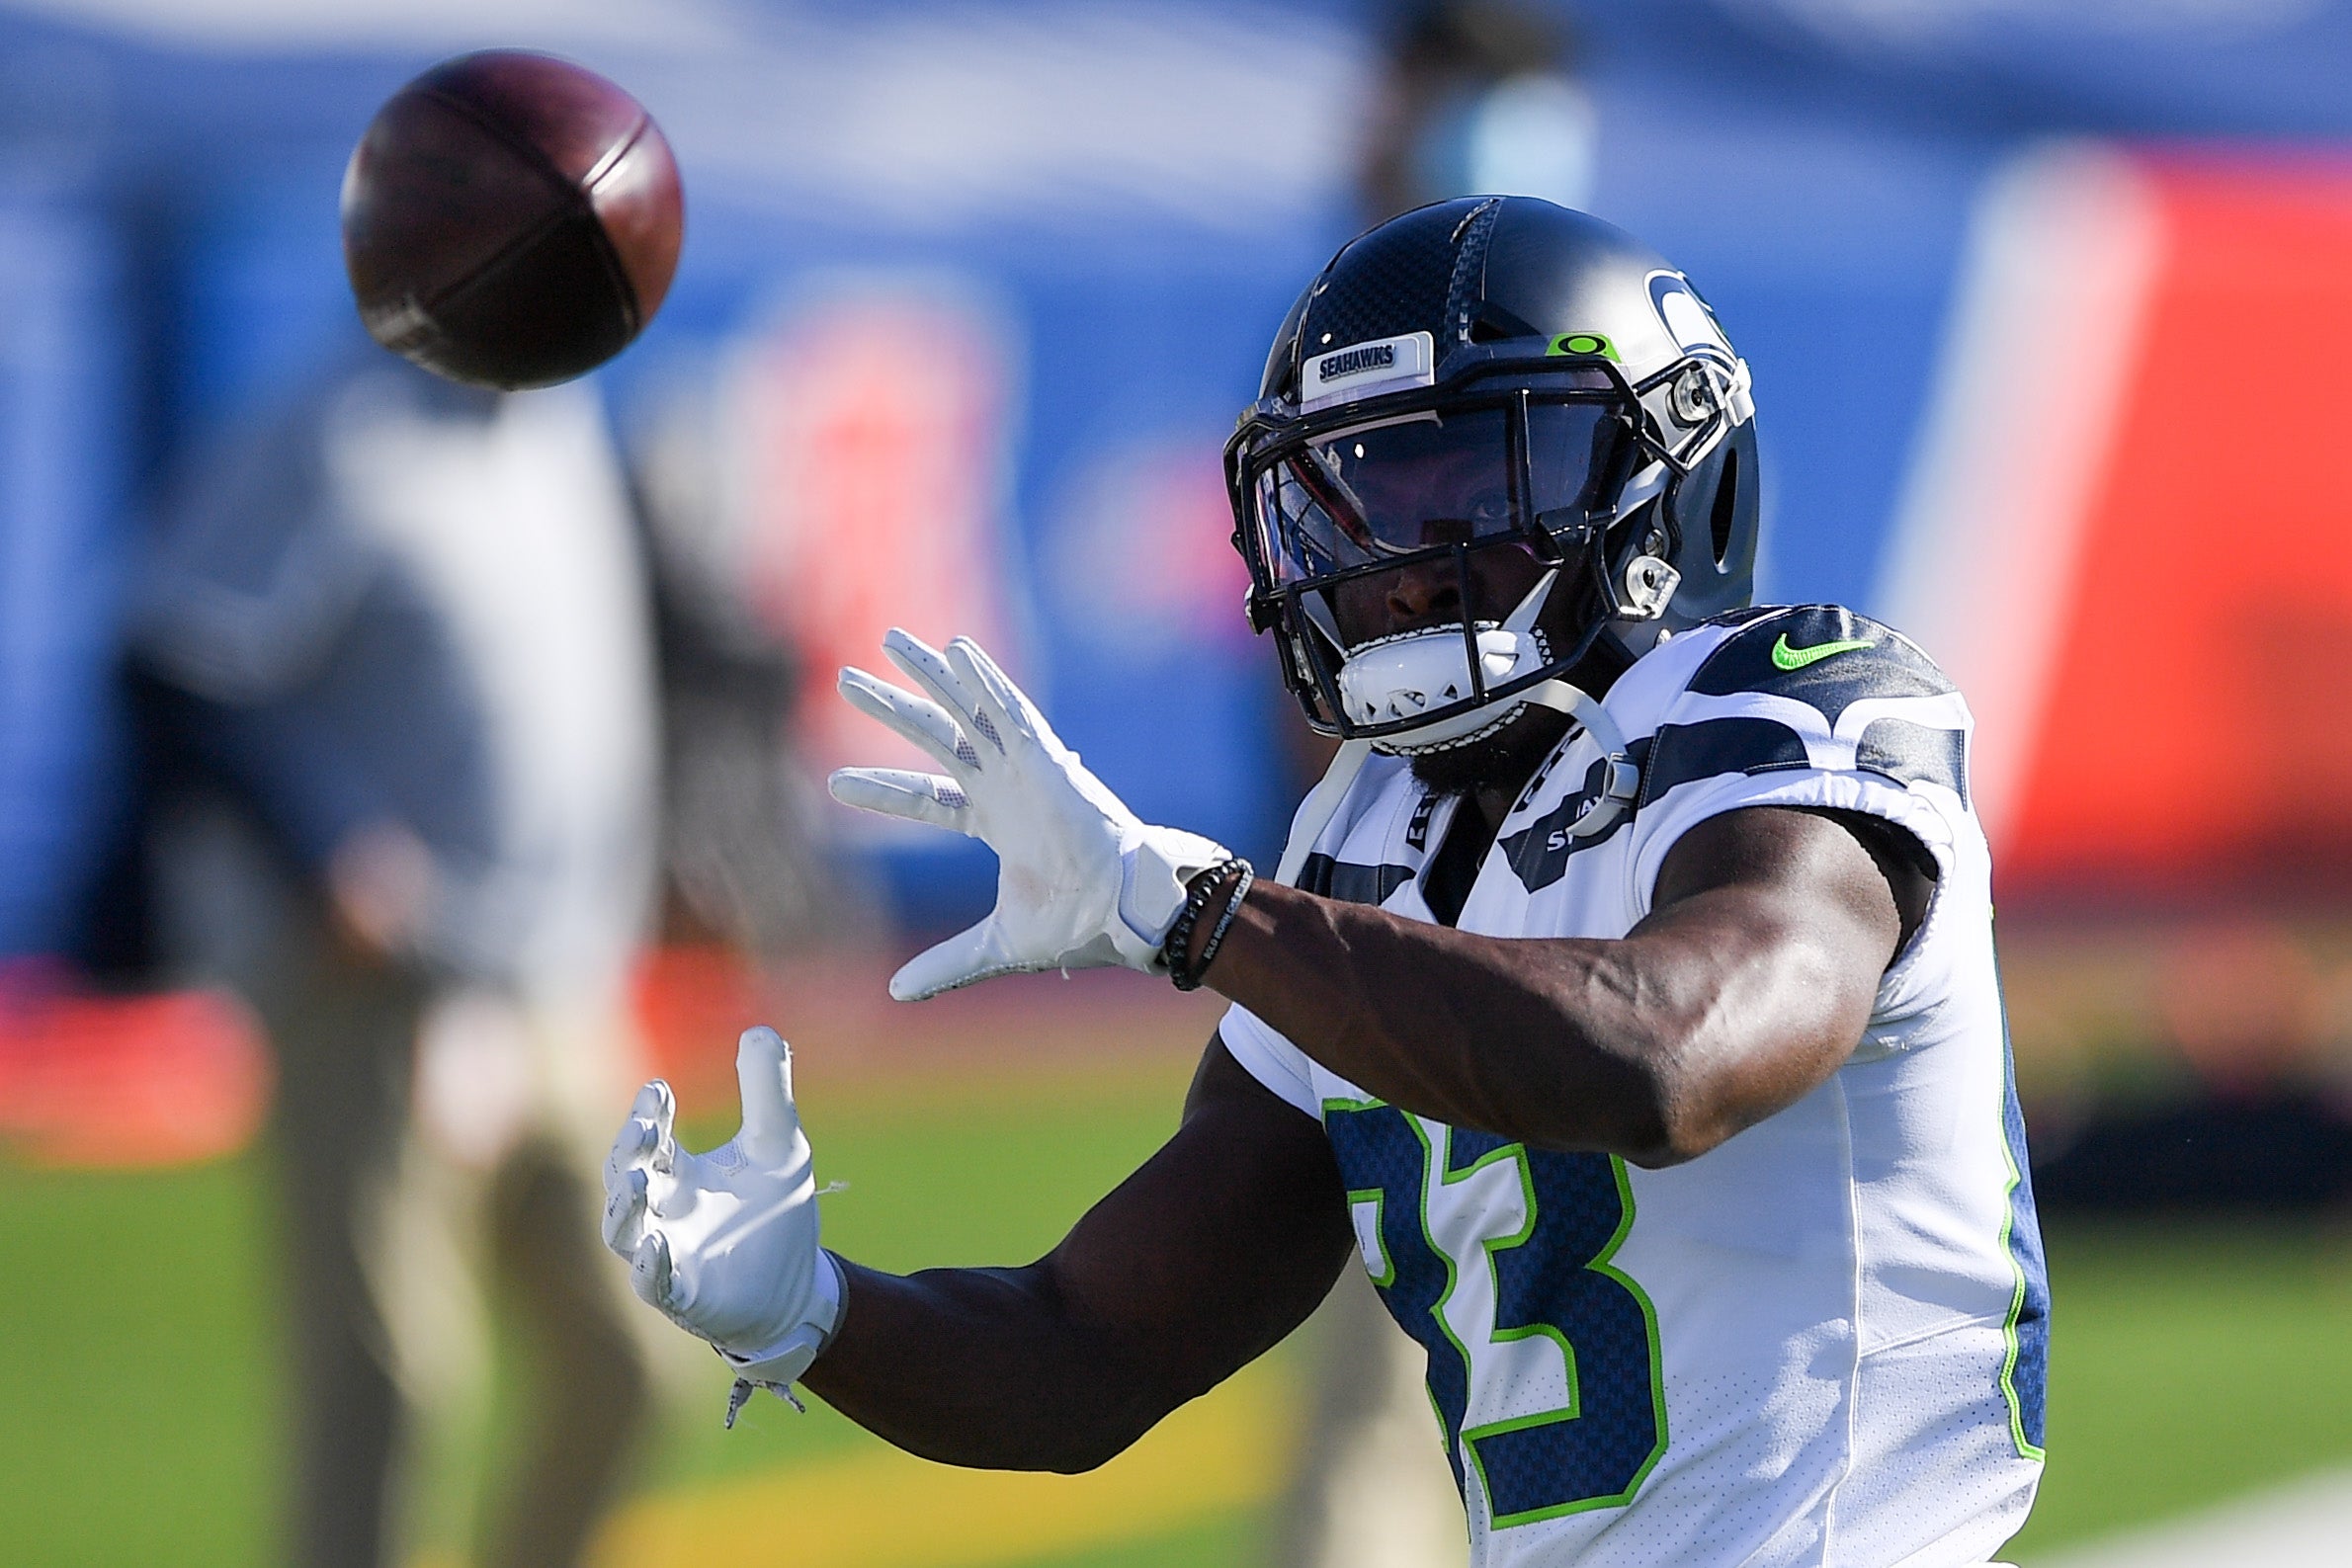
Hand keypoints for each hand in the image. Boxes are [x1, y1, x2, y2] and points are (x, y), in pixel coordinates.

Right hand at [602, 1027, 841, 1393]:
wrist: (800, 1287)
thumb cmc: (774, 1213)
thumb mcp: (779, 1145)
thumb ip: (768, 1091)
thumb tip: (760, 1030)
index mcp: (676, 1171)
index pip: (649, 1136)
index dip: (648, 1112)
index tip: (658, 1089)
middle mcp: (660, 1210)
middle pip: (623, 1177)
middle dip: (628, 1152)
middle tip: (644, 1128)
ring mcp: (666, 1254)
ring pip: (623, 1231)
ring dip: (625, 1207)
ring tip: (638, 1183)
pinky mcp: (683, 1296)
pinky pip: (654, 1283)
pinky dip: (650, 1266)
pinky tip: (657, 1247)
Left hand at [828, 630, 1229, 1000]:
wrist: (1125, 910)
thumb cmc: (1078, 924)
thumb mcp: (998, 944)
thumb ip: (947, 962)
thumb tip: (896, 993)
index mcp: (995, 821)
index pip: (925, 797)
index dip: (883, 789)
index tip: (834, 783)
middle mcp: (1005, 785)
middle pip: (935, 736)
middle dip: (892, 708)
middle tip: (846, 679)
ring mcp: (1025, 767)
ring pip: (966, 709)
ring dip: (929, 674)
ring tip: (890, 641)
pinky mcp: (1047, 758)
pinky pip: (1010, 708)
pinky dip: (983, 678)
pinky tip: (955, 648)